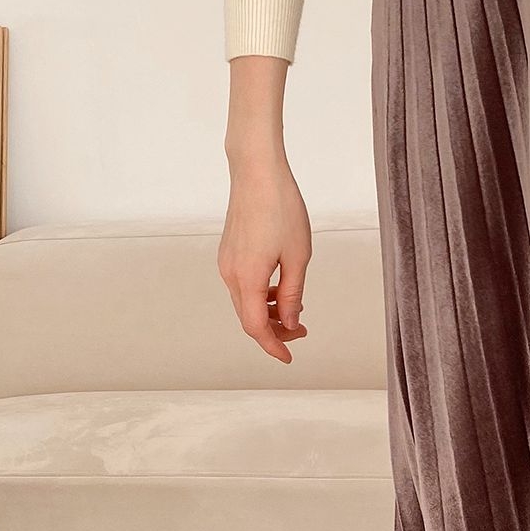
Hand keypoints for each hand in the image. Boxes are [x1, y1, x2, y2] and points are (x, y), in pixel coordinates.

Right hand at [218, 153, 311, 363]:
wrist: (257, 172)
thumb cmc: (282, 208)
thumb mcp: (298, 256)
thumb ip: (293, 294)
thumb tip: (291, 322)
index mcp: (248, 278)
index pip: (257, 327)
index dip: (273, 346)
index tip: (289, 358)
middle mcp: (230, 274)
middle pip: (250, 318)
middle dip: (275, 331)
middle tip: (303, 332)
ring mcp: (226, 263)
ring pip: (246, 302)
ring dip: (269, 312)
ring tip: (297, 309)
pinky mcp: (228, 252)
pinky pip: (243, 285)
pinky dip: (261, 295)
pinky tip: (280, 288)